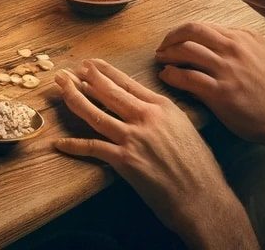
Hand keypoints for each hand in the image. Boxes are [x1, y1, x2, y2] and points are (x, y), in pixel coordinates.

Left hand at [54, 60, 257, 249]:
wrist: (205, 201)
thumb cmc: (200, 169)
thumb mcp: (185, 128)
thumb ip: (163, 114)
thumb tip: (146, 106)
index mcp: (162, 107)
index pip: (127, 82)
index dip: (105, 72)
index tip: (91, 64)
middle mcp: (146, 118)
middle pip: (108, 92)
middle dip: (85, 78)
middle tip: (68, 71)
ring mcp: (134, 138)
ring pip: (95, 114)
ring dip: (74, 99)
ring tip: (61, 89)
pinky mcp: (125, 161)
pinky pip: (93, 148)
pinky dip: (74, 145)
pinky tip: (59, 142)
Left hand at [155, 23, 264, 144]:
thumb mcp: (260, 54)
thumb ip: (237, 42)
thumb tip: (208, 39)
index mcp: (242, 37)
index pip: (202, 26)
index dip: (182, 32)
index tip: (173, 40)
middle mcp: (234, 49)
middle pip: (191, 30)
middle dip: (170, 38)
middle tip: (161, 48)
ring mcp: (228, 70)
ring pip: (186, 50)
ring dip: (167, 55)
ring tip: (161, 61)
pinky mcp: (222, 93)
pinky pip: (188, 78)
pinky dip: (172, 75)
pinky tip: (166, 76)